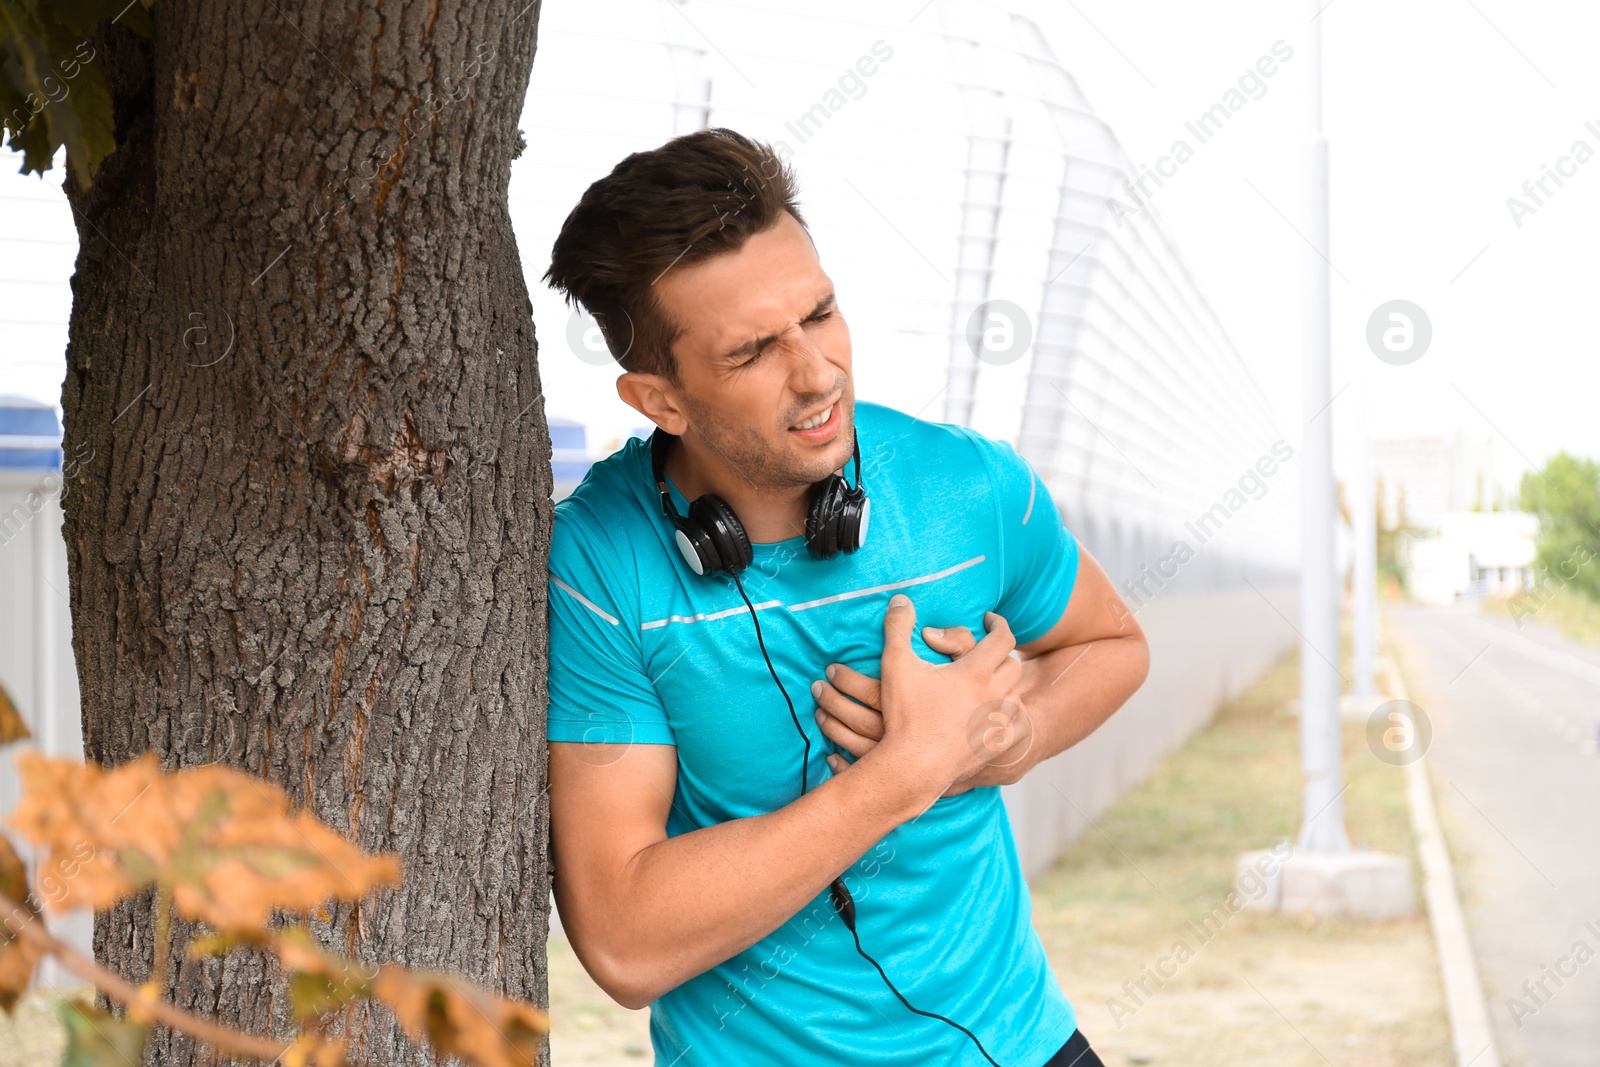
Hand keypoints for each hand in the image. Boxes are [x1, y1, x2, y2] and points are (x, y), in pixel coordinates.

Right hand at [811, 599, 1032, 799]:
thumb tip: (900, 598)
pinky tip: (998, 715)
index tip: (990, 619)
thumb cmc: (904, 716)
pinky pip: (1015, 726)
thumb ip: (898, 627)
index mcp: (976, 672)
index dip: (998, 624)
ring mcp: (997, 723)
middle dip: (1002, 655)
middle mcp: (994, 695)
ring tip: (991, 683)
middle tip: (989, 650)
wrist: (912, 767)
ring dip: (1005, 686)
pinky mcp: (995, 746)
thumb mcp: (896, 664)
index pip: (1002, 638)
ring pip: (1015, 696)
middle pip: (1013, 666)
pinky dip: (1008, 717)